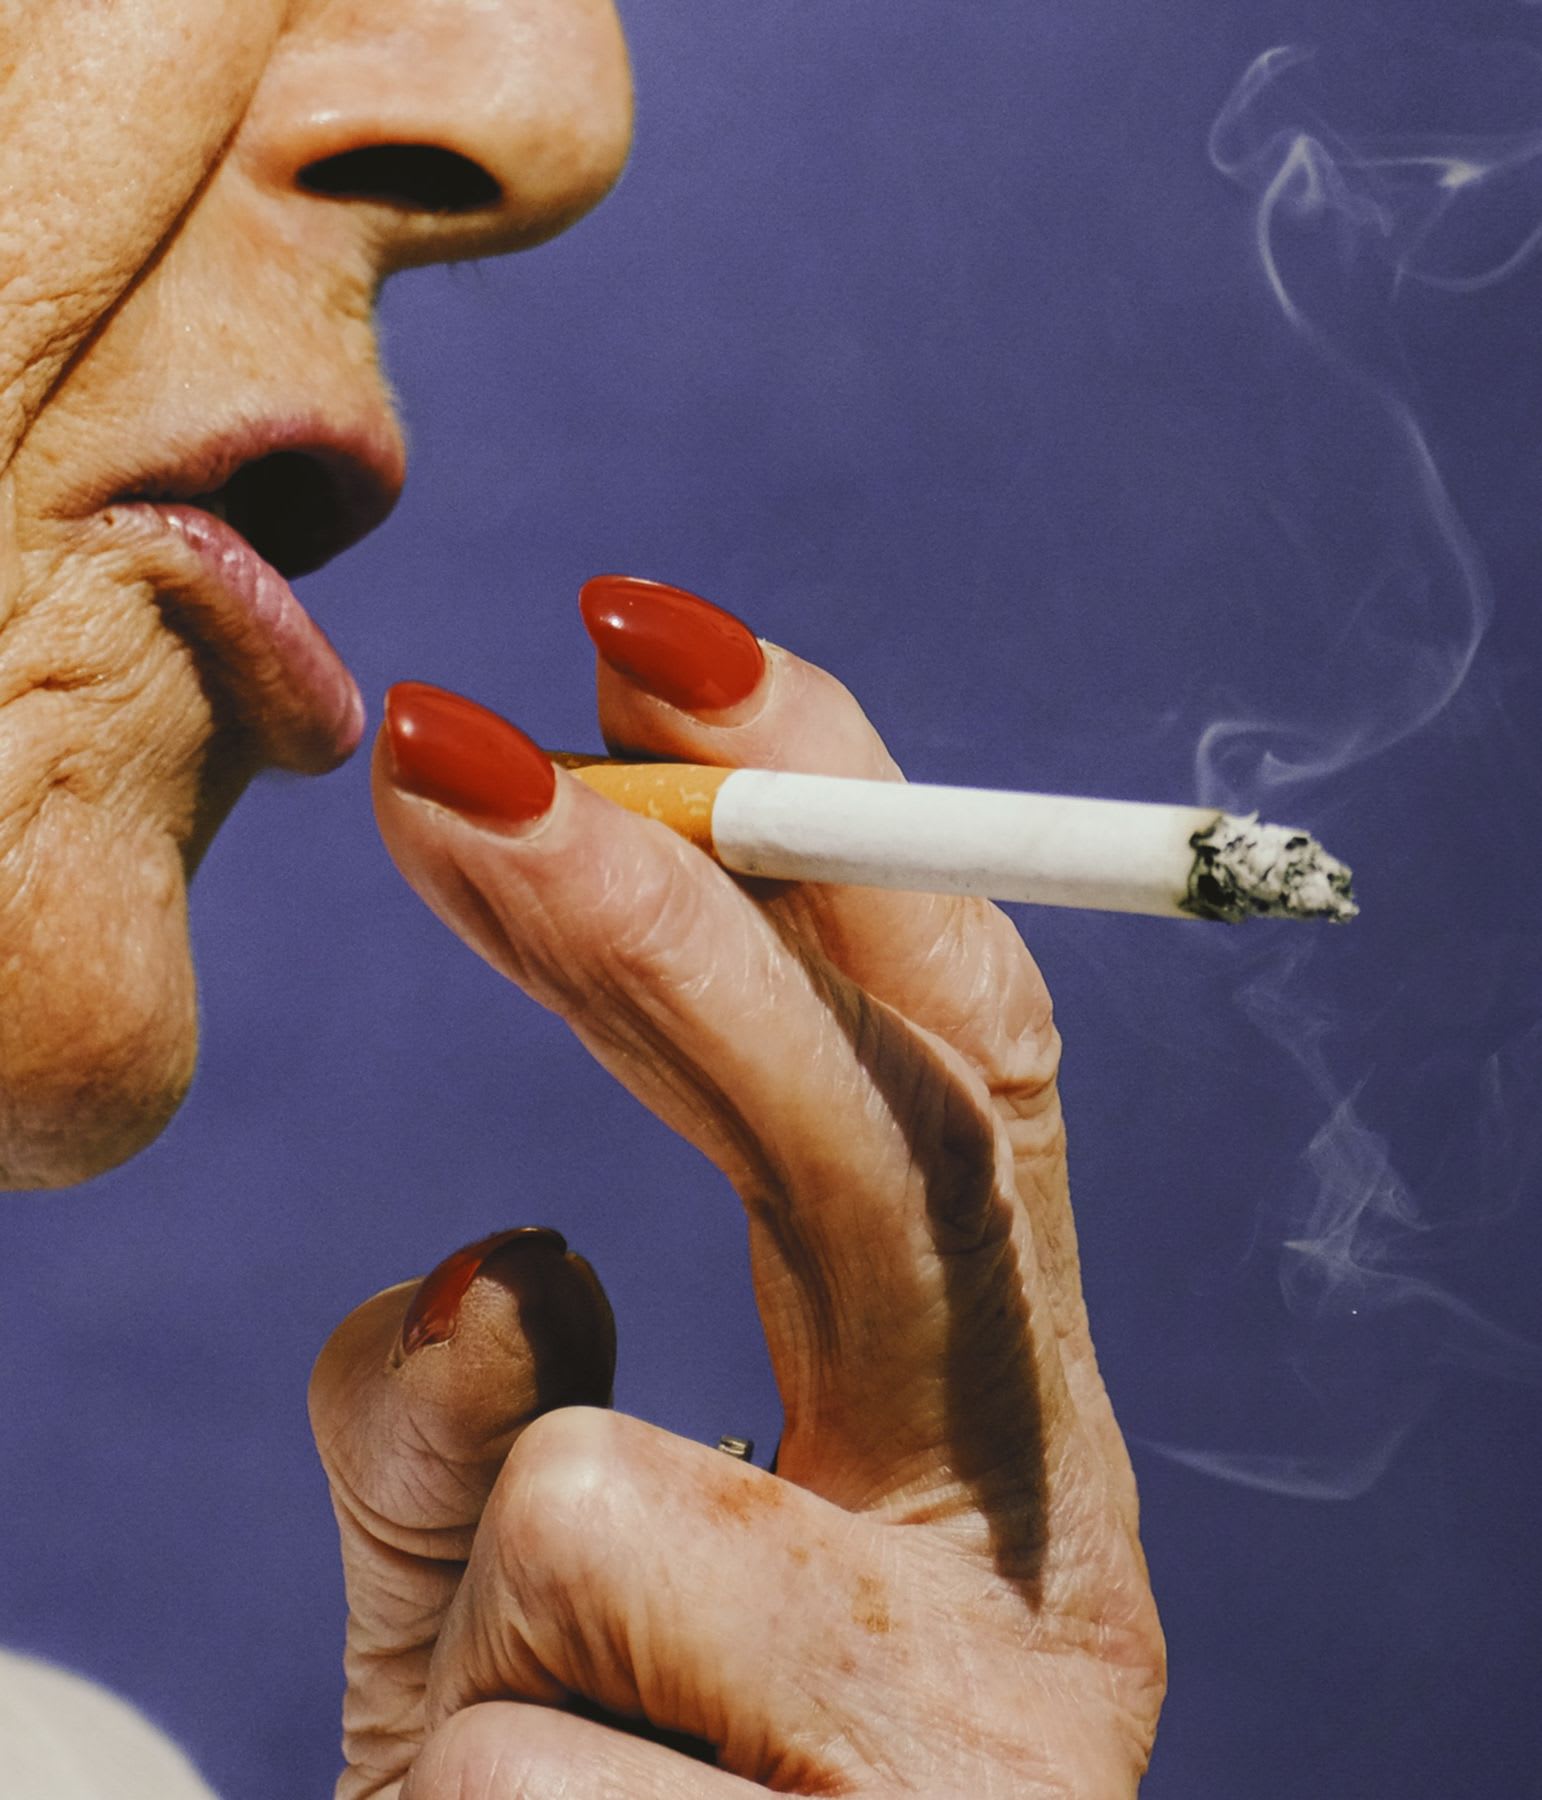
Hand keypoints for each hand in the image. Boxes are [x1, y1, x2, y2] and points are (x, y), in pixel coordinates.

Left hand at [327, 578, 1164, 1795]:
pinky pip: (505, 1758)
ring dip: (467, 1614)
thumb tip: (496, 1252)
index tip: (649, 645)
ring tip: (518, 1778)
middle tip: (452, 747)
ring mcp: (970, 1760)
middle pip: (887, 1159)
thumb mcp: (500, 1621)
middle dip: (659, 919)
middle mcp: (1041, 1577)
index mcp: (998, 1455)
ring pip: (595, 1496)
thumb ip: (480, 1430)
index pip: (953, 1076)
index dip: (825, 832)